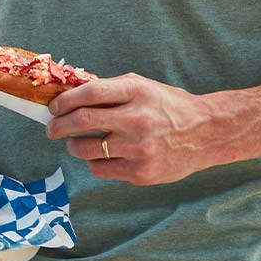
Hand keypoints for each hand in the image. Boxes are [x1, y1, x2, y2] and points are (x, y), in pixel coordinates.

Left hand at [45, 74, 222, 184]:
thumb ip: (110, 91)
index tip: (54, 107)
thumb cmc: (169, 106)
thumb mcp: (143, 87)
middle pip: (81, 122)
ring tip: (76, 144)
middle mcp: (137, 119)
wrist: (208, 133)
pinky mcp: (141, 172)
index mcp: (136, 92)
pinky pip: (100, 169)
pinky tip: (103, 156)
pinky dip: (95, 162)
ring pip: (86, 149)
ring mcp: (139, 148)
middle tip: (51, 128)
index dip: (64, 101)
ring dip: (74, 146)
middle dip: (58, 126)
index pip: (88, 93)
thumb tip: (69, 97)